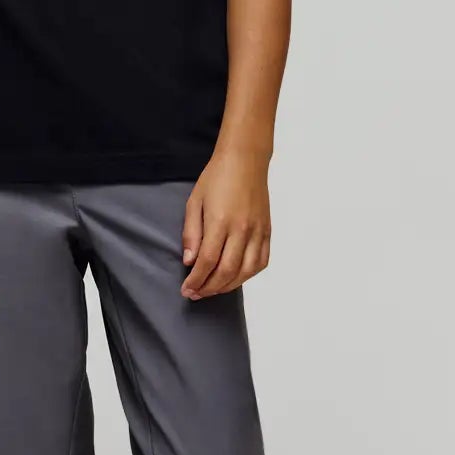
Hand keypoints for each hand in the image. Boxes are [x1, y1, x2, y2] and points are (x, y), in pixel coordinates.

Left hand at [180, 150, 272, 298]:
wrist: (245, 160)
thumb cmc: (217, 178)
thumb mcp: (194, 202)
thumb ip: (191, 233)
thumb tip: (190, 261)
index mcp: (221, 221)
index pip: (207, 261)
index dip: (196, 280)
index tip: (187, 289)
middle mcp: (242, 229)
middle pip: (226, 271)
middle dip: (209, 288)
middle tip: (196, 294)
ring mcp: (258, 231)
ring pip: (246, 271)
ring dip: (228, 286)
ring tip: (212, 289)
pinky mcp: (267, 231)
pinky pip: (261, 262)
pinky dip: (248, 275)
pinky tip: (235, 278)